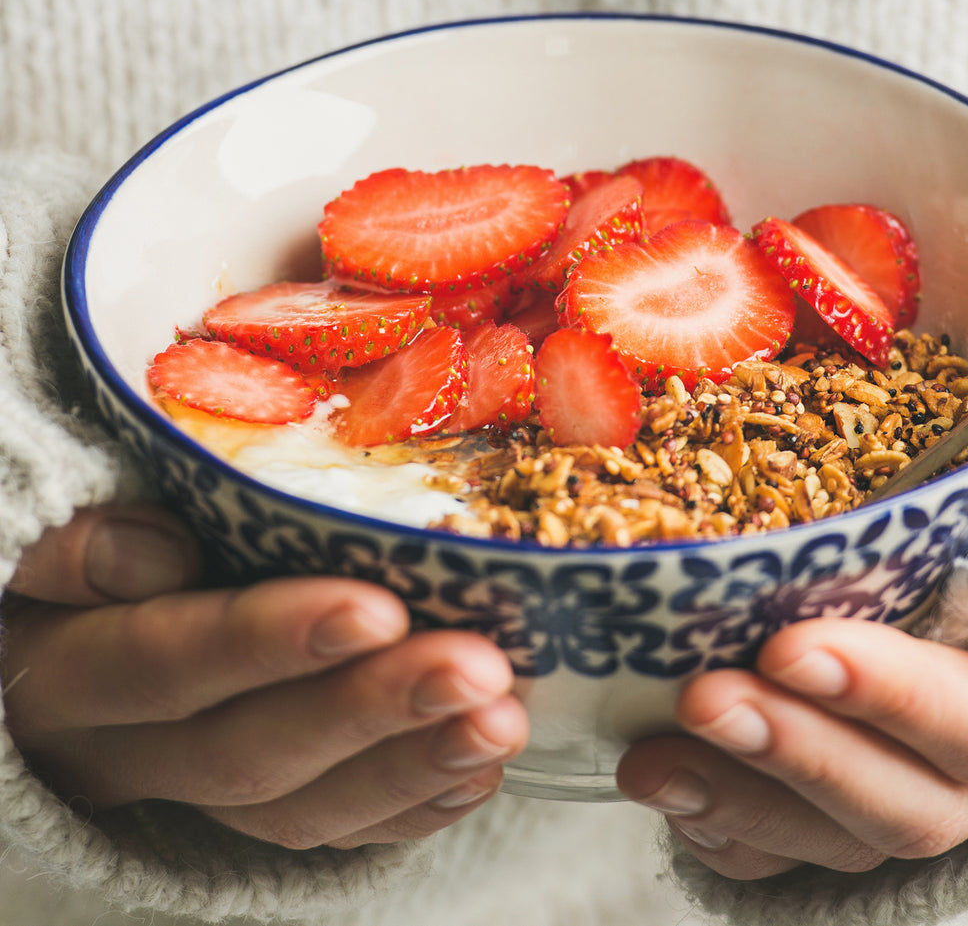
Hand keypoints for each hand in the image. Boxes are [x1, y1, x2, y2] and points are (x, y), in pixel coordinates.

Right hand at [2, 505, 527, 848]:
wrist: (67, 651)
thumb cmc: (88, 564)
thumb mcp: (56, 545)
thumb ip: (87, 548)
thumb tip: (157, 551)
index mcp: (65, 675)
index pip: (159, 664)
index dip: (264, 643)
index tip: (375, 609)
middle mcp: (126, 756)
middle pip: (248, 751)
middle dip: (369, 711)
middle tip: (475, 670)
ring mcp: (194, 800)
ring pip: (300, 808)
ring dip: (410, 765)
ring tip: (500, 721)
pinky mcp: (252, 816)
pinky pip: (333, 834)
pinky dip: (412, 805)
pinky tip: (478, 769)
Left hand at [616, 597, 967, 877]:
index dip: (895, 694)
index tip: (789, 648)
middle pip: (914, 800)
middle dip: (799, 751)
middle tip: (705, 697)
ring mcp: (924, 810)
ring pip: (846, 843)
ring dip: (745, 798)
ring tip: (654, 761)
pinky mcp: (856, 831)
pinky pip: (794, 865)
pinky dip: (729, 835)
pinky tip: (671, 795)